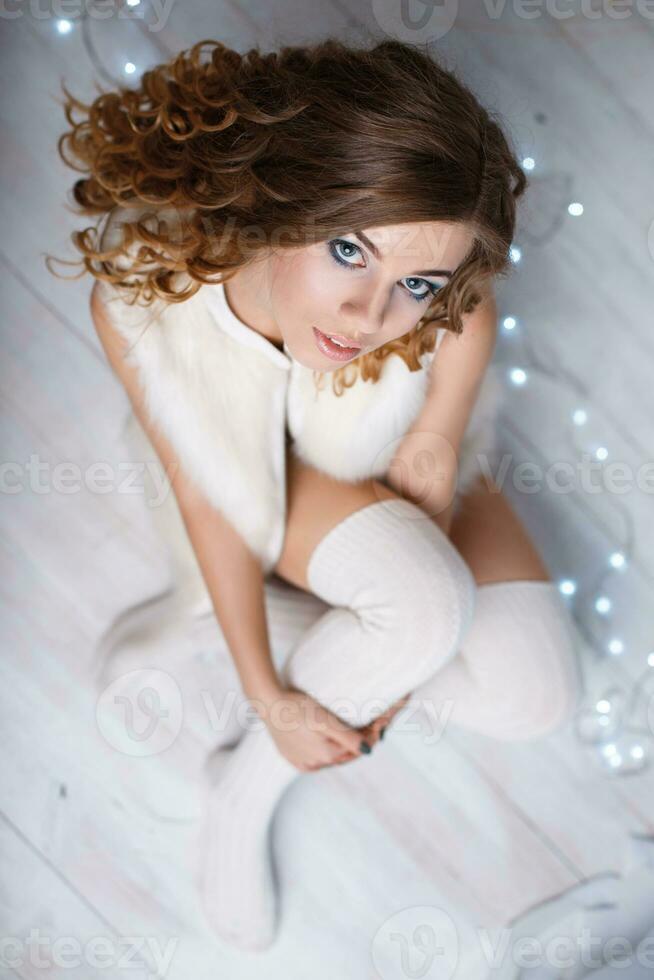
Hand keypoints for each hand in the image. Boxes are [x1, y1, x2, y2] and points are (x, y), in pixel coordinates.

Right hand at [261, 686, 410, 771]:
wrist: (268, 705)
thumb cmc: (297, 707)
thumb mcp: (325, 719)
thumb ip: (347, 737)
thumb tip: (368, 751)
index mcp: (327, 754)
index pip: (358, 749)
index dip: (371, 736)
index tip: (381, 722)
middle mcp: (316, 763)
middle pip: (346, 755)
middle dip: (360, 742)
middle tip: (372, 726)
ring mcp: (303, 763)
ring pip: (332, 758)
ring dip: (344, 747)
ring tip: (354, 731)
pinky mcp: (292, 758)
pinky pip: (316, 759)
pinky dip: (326, 752)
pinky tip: (330, 743)